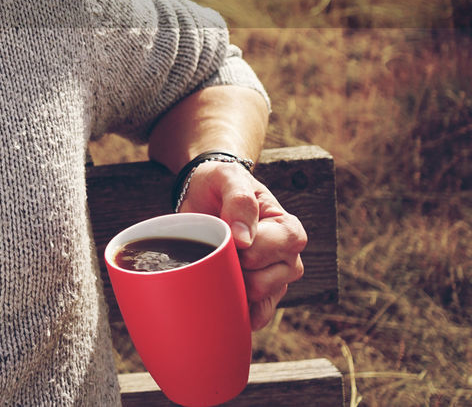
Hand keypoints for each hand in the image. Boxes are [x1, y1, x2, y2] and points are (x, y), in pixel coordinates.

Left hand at [178, 161, 306, 329]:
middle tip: (218, 249)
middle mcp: (288, 257)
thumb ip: (239, 199)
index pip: (275, 248)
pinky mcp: (260, 293)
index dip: (247, 247)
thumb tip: (244, 239)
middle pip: (266, 281)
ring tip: (219, 264)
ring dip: (233, 288)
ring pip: (259, 300)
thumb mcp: (227, 177)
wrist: (204, 195)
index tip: (227, 234)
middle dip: (236, 269)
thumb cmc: (221, 184)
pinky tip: (227, 306)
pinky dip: (241, 313)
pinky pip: (257, 315)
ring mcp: (276, 278)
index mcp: (288, 228)